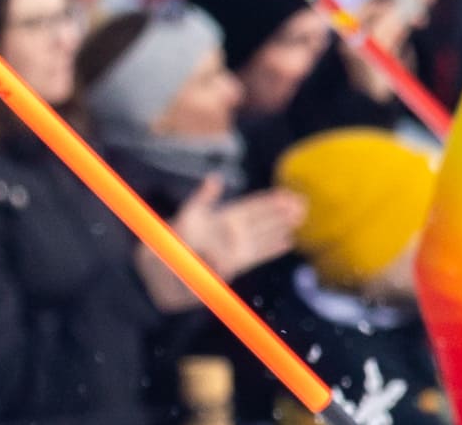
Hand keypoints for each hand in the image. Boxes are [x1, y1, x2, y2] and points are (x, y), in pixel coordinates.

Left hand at [143, 178, 304, 306]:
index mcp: (220, 218)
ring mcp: (232, 249)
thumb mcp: (181, 215)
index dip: (271, 200)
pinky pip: (257, 256)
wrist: (156, 276)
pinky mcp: (232, 267)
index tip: (289, 194)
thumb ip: (201, 200)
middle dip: (283, 211)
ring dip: (283, 228)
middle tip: (305, 204)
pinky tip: (288, 242)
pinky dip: (273, 249)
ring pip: (264, 235)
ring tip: (302, 219)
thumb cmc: (166, 244)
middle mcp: (229, 232)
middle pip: (263, 219)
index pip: (252, 206)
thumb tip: (217, 185)